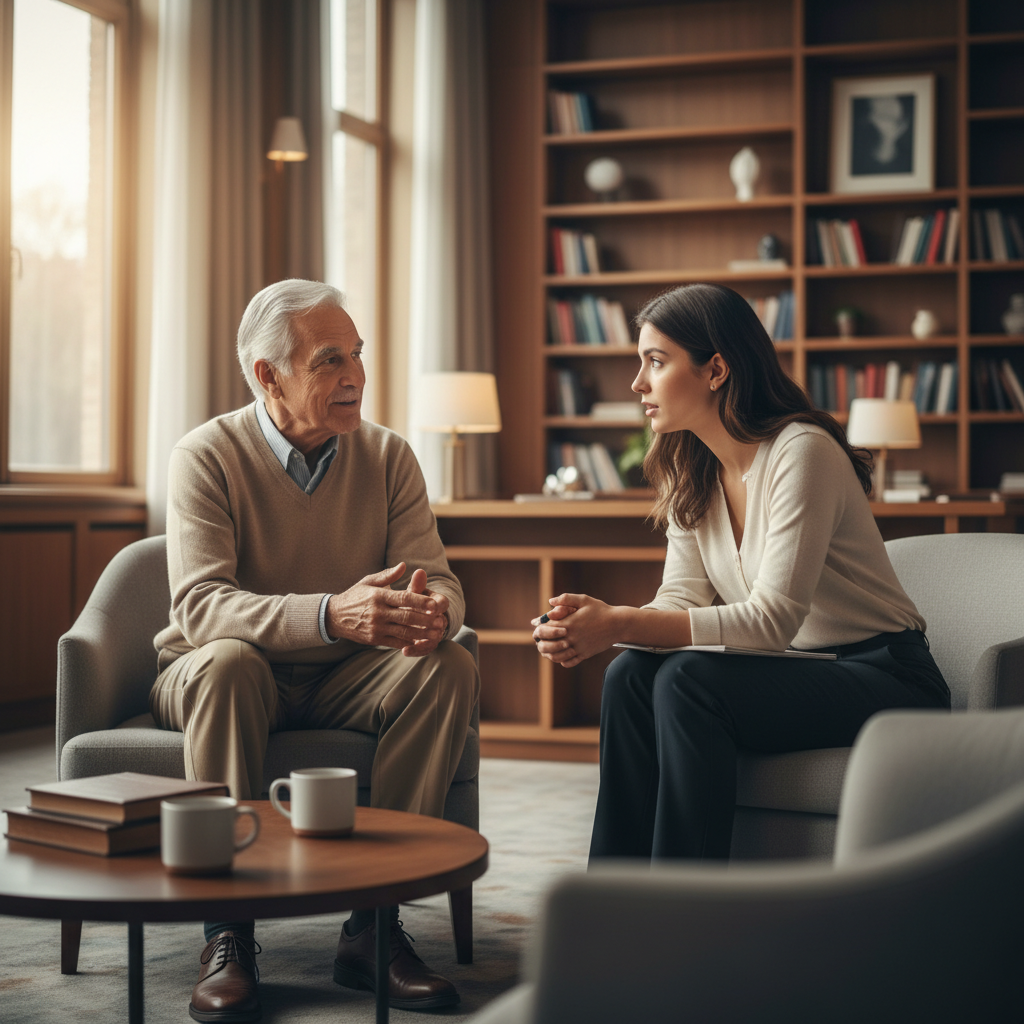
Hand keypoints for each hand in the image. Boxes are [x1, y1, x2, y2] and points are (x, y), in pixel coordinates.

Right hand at [326, 563, 447, 653]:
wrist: (334, 617)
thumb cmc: (355, 596)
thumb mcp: (368, 581)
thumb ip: (388, 575)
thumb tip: (404, 565)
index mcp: (378, 596)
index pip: (403, 598)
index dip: (421, 602)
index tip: (435, 605)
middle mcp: (378, 612)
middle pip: (406, 617)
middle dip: (425, 620)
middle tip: (441, 621)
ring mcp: (376, 628)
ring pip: (403, 632)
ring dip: (421, 634)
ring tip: (436, 634)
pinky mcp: (374, 639)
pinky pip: (396, 643)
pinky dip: (410, 643)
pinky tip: (421, 642)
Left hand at [531, 593, 617, 668]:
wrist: (618, 624)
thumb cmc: (600, 610)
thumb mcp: (584, 600)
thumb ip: (566, 599)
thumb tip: (550, 602)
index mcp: (568, 623)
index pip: (544, 630)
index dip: (539, 629)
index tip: (538, 627)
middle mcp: (571, 638)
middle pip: (546, 646)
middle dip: (541, 643)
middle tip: (541, 640)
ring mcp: (578, 648)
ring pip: (556, 657)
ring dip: (550, 653)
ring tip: (549, 648)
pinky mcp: (585, 654)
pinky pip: (569, 662)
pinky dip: (562, 660)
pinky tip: (562, 654)